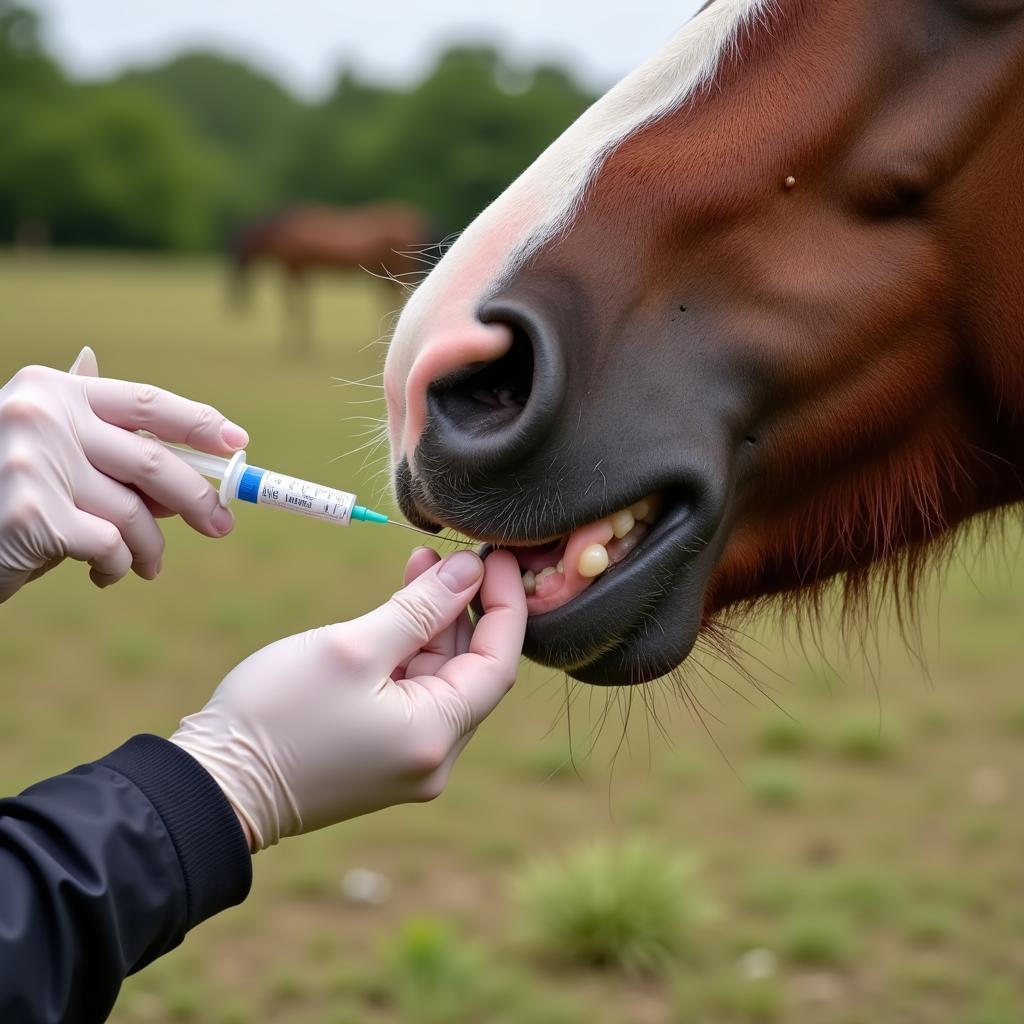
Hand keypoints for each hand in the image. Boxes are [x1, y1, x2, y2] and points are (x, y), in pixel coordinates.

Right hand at [0, 348, 248, 601]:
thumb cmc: (7, 497)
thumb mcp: (48, 453)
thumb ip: (99, 438)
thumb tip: (178, 436)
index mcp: (53, 391)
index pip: (146, 402)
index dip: (199, 424)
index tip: (238, 444)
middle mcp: (42, 416)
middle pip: (151, 459)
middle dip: (196, 498)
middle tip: (223, 525)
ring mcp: (33, 463)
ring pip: (134, 512)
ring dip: (150, 548)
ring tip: (144, 565)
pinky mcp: (32, 513)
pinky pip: (109, 545)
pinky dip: (116, 566)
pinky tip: (104, 573)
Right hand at [170, 548, 526, 851]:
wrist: (212, 786)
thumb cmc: (277, 714)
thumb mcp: (353, 647)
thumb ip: (420, 607)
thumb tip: (470, 570)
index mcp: (435, 736)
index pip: (499, 662)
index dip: (505, 603)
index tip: (499, 554)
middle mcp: (433, 756)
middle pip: (471, 669)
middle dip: (464, 606)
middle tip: (449, 553)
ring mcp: (406, 759)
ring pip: (440, 677)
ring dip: (434, 623)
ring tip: (420, 566)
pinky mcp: (380, 753)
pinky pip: (412, 693)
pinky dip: (410, 650)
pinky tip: (398, 610)